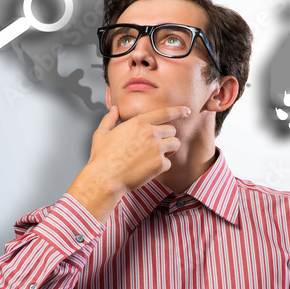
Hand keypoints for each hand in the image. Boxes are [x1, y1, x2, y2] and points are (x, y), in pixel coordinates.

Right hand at [66, 104, 187, 220]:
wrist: (105, 179)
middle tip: (155, 146)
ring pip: (175, 144)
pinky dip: (161, 167)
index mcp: (138, 122)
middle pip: (172, 130)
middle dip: (167, 137)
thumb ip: (110, 119)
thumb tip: (114, 109)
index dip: (178, 111)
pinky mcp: (160, 163)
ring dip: (169, 150)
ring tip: (154, 156)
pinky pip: (169, 163)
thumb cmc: (101, 158)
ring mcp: (157, 148)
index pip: (165, 112)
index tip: (187, 111)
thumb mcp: (101, 134)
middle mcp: (150, 133)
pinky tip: (148, 169)